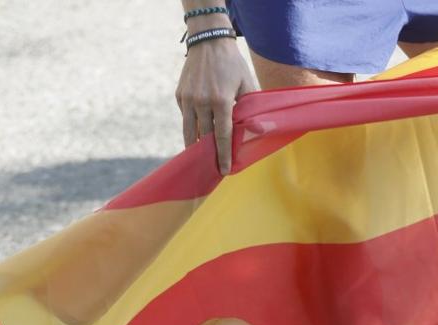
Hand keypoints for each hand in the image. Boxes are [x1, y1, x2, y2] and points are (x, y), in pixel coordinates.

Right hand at [176, 35, 258, 174]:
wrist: (208, 41)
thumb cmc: (233, 64)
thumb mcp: (247, 85)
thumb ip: (251, 110)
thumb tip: (258, 132)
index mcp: (221, 101)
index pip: (222, 136)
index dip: (223, 155)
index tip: (224, 171)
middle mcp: (201, 102)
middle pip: (204, 137)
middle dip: (209, 154)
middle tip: (214, 168)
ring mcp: (187, 99)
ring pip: (189, 132)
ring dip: (195, 147)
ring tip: (201, 159)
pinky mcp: (179, 95)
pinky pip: (186, 118)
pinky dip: (192, 126)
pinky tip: (199, 132)